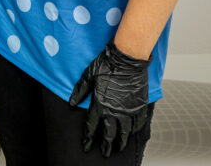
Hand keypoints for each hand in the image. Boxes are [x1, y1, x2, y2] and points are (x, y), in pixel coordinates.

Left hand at [68, 41, 150, 156]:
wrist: (127, 59)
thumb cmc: (106, 64)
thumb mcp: (88, 75)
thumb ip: (80, 91)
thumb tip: (72, 103)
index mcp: (99, 104)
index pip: (92, 127)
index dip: (88, 138)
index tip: (86, 146)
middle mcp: (114, 111)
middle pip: (109, 134)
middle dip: (106, 145)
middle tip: (104, 153)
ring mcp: (128, 110)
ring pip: (124, 132)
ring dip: (121, 142)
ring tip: (118, 147)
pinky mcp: (139, 106)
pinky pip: (138, 123)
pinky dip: (134, 131)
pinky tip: (132, 134)